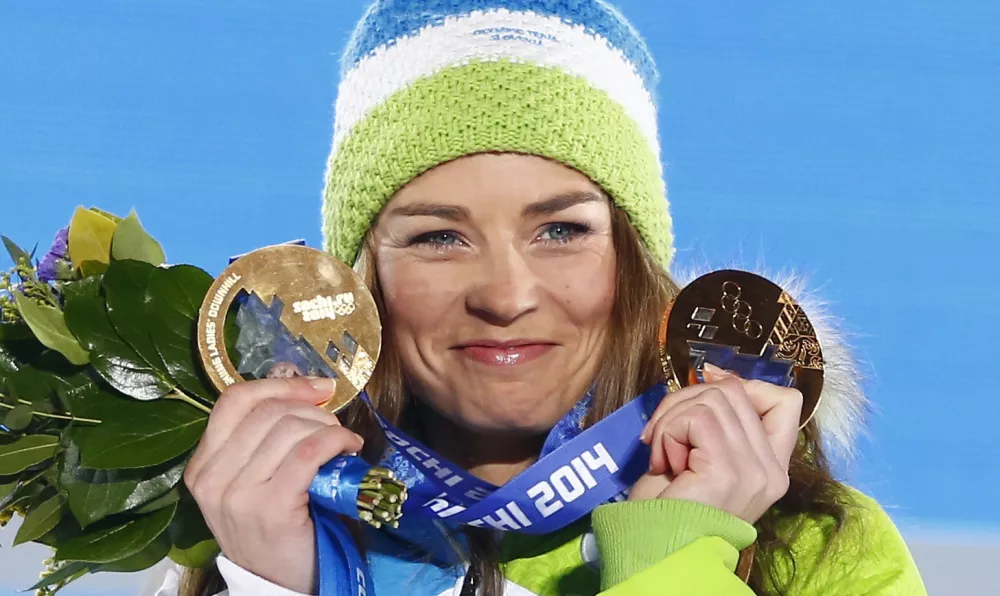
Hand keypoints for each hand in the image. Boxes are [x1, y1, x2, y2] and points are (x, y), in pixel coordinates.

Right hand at [184, 377, 361, 593]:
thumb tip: (310, 387)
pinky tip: (349, 451)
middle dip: (312, 410)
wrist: (279, 585)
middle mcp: (211, 478)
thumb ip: (264, 440)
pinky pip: (309, 452)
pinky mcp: (270, 508)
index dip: (280, 385)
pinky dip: (336, 442)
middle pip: (267, 411)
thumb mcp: (253, 481)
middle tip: (334, 427)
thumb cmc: (274, 529)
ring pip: (290, 428)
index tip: (316, 387)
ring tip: (342, 444)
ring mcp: (238, 495)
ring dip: (328, 428)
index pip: (234, 400)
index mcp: (202, 466)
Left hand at [629, 365, 801, 522]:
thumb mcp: (699, 454)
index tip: (706, 392)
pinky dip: (668, 431)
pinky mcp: (729, 472)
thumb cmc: (669, 508)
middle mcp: (772, 470)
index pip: (786, 401)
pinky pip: (696, 418)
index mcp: (772, 467)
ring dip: (672, 419)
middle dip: (686, 401)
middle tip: (662, 435)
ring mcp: (755, 472)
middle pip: (736, 390)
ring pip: (712, 399)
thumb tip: (717, 374)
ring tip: (663, 455)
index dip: (743, 385)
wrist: (652, 550)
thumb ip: (715, 418)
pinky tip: (663, 462)